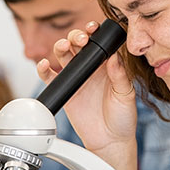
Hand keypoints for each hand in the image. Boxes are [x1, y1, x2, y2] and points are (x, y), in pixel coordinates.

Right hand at [37, 22, 138, 169]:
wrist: (110, 141)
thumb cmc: (122, 117)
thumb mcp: (126, 95)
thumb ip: (120, 76)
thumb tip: (114, 58)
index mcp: (107, 65)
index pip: (98, 42)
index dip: (94, 32)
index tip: (93, 28)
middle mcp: (91, 68)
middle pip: (77, 44)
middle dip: (76, 36)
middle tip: (80, 40)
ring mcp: (77, 78)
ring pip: (63, 55)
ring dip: (60, 47)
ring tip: (62, 47)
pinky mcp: (66, 90)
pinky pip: (51, 77)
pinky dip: (44, 69)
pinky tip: (44, 64)